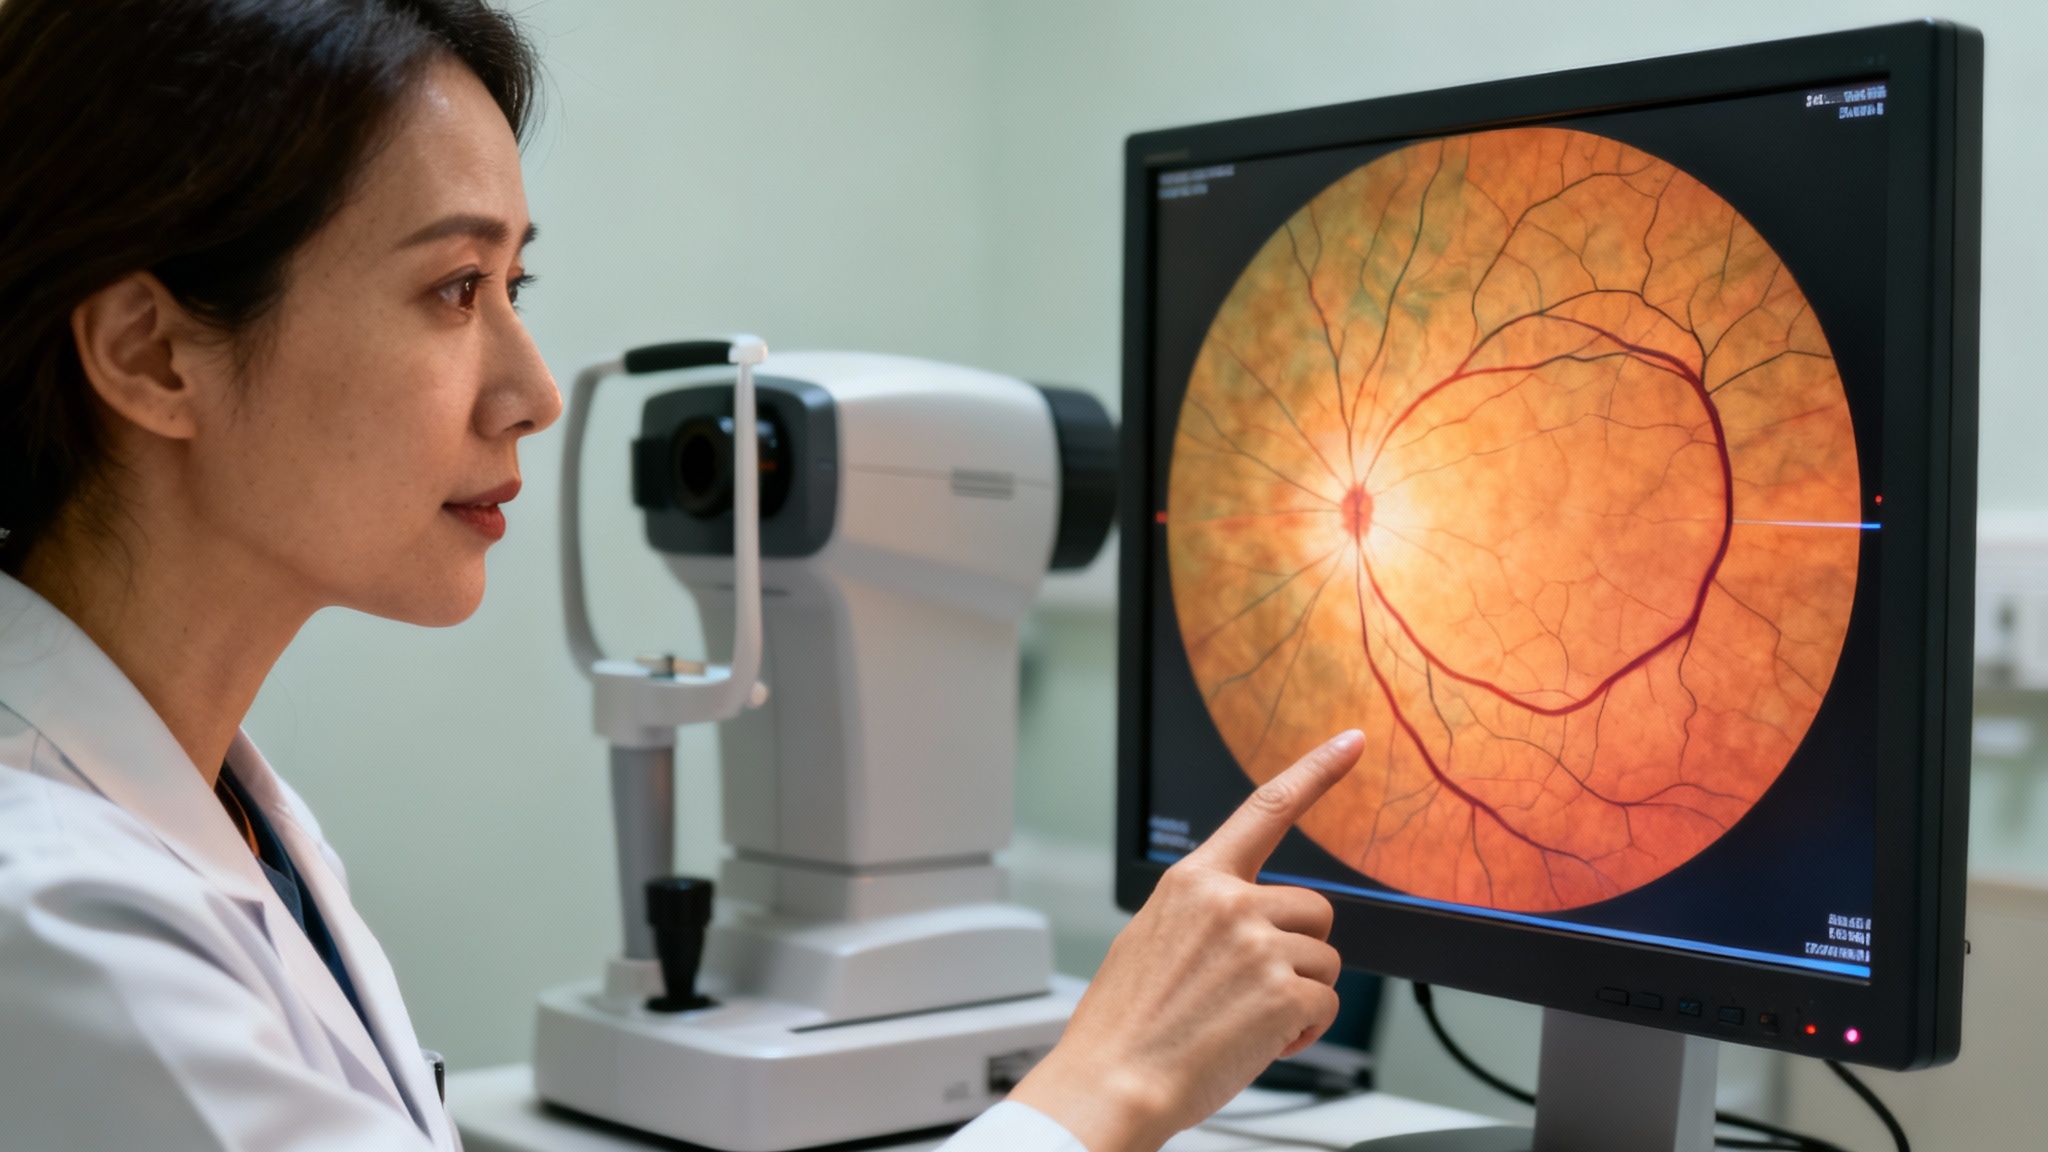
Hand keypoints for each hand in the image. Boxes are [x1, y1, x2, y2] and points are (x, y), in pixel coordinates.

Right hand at [1009, 729, 1364, 1151]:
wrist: (1112, 1083)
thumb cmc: (1125, 1025)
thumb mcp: (1151, 939)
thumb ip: (1206, 915)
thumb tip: (1254, 920)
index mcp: (1194, 881)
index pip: (1266, 808)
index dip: (1315, 771)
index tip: (1351, 742)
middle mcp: (1230, 903)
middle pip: (1315, 909)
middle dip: (1298, 950)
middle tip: (1252, 988)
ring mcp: (1259, 945)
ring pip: (1325, 961)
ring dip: (1299, 994)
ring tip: (1243, 1019)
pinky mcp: (1283, 992)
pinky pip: (1326, 1006)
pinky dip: (1301, 1031)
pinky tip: (1257, 1042)